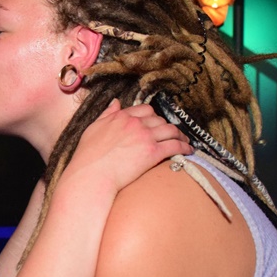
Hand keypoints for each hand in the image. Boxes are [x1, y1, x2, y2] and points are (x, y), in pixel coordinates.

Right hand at [65, 99, 192, 192]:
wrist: (91, 175)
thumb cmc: (88, 156)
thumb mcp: (93, 128)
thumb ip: (106, 114)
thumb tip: (115, 102)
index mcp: (121, 116)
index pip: (144, 110)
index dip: (153, 116)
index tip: (156, 123)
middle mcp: (135, 123)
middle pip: (159, 119)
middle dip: (167, 126)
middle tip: (172, 134)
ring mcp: (145, 136)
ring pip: (170, 130)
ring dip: (180, 135)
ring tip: (184, 141)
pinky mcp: (153, 152)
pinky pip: (175, 145)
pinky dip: (184, 147)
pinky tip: (188, 151)